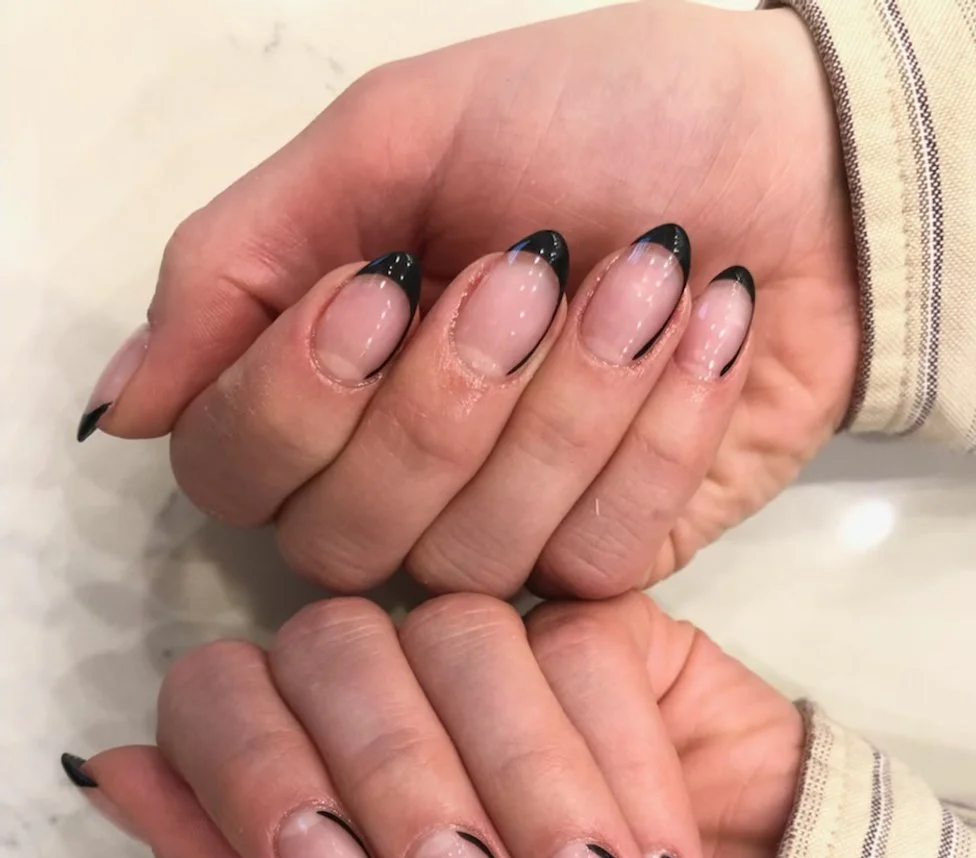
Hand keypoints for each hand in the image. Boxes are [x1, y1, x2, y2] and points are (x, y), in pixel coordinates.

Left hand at [71, 593, 804, 857]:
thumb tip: (105, 771)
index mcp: (313, 785)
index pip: (222, 698)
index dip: (261, 773)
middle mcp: (390, 701)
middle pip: (337, 647)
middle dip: (403, 787)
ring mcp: (501, 657)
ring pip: (462, 635)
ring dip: (525, 788)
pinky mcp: (614, 636)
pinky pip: (584, 647)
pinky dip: (619, 771)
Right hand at [78, 2, 858, 597]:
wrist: (796, 161)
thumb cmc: (597, 120)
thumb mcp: (393, 140)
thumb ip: (237, 267)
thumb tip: (124, 408)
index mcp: (325, 382)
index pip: (233, 474)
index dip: (299, 400)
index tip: (391, 276)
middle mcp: (398, 484)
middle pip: (345, 540)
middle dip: (447, 400)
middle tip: (538, 266)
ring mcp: (507, 535)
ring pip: (472, 558)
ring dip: (570, 403)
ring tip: (648, 279)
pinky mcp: (611, 563)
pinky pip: (595, 559)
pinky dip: (660, 433)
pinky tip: (703, 338)